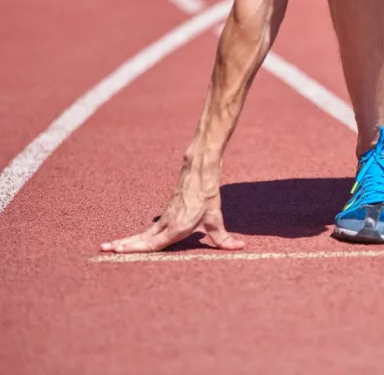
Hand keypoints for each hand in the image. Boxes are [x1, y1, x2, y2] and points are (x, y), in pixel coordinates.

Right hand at [100, 160, 244, 252]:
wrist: (199, 170)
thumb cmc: (207, 194)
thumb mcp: (216, 218)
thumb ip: (224, 238)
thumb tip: (239, 248)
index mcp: (177, 227)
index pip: (153, 243)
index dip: (136, 249)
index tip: (119, 252)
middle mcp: (167, 223)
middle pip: (142, 238)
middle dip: (123, 246)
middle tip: (103, 249)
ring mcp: (165, 217)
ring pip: (143, 233)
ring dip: (127, 240)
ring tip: (109, 246)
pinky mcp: (167, 212)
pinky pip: (150, 228)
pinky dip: (139, 236)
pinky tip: (131, 240)